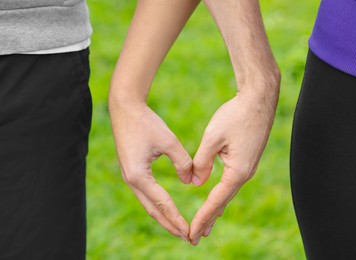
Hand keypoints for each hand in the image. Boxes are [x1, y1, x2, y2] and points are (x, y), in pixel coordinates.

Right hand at [109, 100, 192, 241]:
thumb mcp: (169, 141)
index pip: (162, 203)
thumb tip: (190, 182)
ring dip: (164, 217)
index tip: (189, 231)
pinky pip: (146, 194)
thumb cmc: (147, 123)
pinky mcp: (132, 171)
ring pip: (149, 204)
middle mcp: (131, 180)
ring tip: (179, 228)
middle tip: (187, 237)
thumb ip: (183, 162)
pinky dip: (158, 205)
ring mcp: (130, 177)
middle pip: (153, 210)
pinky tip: (167, 208)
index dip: (177, 218)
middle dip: (170, 225)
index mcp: (139, 176)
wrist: (125, 109)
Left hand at [189, 89, 277, 244]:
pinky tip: (216, 199)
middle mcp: (245, 174)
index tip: (191, 233)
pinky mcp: (247, 160)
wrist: (258, 99)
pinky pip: (231, 183)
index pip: (216, 201)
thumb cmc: (235, 116)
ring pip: (227, 193)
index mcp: (238, 171)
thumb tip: (195, 182)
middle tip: (195, 238)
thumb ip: (201, 162)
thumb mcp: (212, 138)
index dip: (203, 217)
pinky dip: (221, 195)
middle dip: (209, 220)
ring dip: (215, 209)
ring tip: (205, 225)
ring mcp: (248, 167)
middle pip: (224, 202)